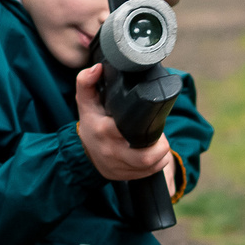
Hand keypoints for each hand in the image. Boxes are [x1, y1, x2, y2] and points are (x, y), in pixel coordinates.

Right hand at [74, 64, 175, 183]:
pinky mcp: (124, 177)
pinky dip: (157, 164)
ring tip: (159, 144)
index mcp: (104, 131)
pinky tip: (155, 155)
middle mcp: (111, 152)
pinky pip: (149, 173)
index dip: (149, 129)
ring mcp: (118, 167)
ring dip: (161, 155)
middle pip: (146, 157)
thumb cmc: (91, 123)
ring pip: (151, 166)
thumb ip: (86, 82)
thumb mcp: (85, 101)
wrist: (83, 152)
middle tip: (160, 135)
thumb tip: (97, 68)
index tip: (152, 120)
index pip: (133, 133)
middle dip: (161, 146)